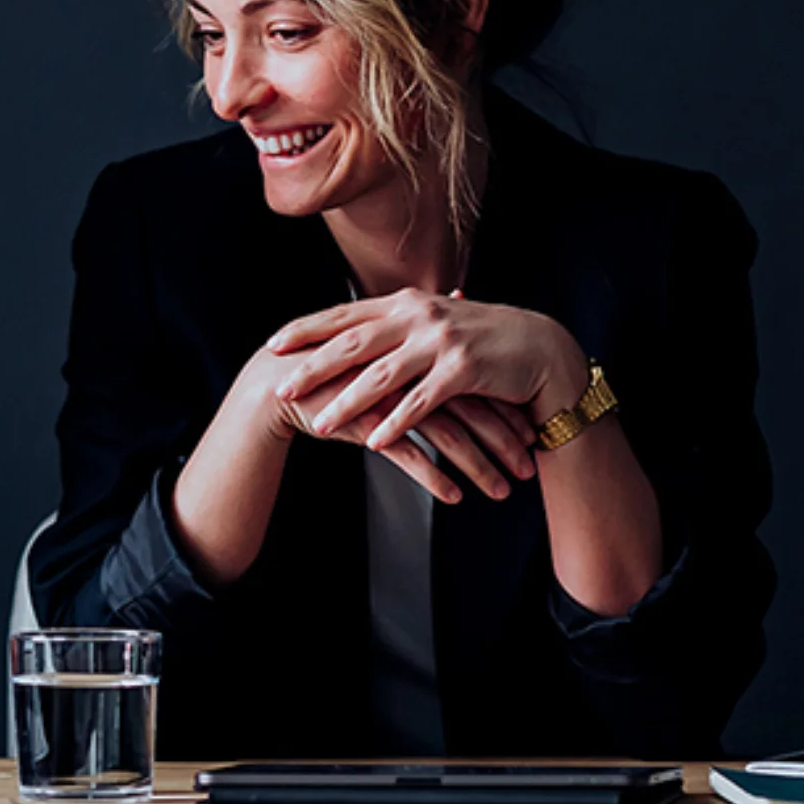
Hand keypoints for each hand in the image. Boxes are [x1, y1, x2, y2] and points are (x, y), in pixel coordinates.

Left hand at [267, 292, 589, 488]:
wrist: (540, 347)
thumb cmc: (482, 338)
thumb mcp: (434, 322)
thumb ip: (396, 323)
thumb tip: (352, 330)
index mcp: (405, 302)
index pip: (345, 315)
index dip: (307, 328)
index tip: (274, 344)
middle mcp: (419, 315)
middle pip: (354, 342)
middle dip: (314, 366)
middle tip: (282, 386)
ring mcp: (441, 341)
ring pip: (383, 375)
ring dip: (348, 402)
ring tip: (319, 424)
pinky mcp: (464, 370)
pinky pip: (422, 401)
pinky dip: (396, 422)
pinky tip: (374, 441)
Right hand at [273, 366, 536, 504]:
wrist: (276, 384)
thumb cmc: (331, 370)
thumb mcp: (379, 350)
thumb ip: (420, 343)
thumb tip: (456, 305)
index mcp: (416, 349)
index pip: (474, 382)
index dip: (503, 411)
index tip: (527, 435)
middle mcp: (409, 369)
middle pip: (470, 408)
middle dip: (503, 443)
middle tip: (527, 470)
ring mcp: (388, 396)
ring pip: (447, 436)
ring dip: (479, 467)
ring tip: (502, 492)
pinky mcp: (367, 422)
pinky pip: (410, 456)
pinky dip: (435, 479)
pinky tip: (455, 498)